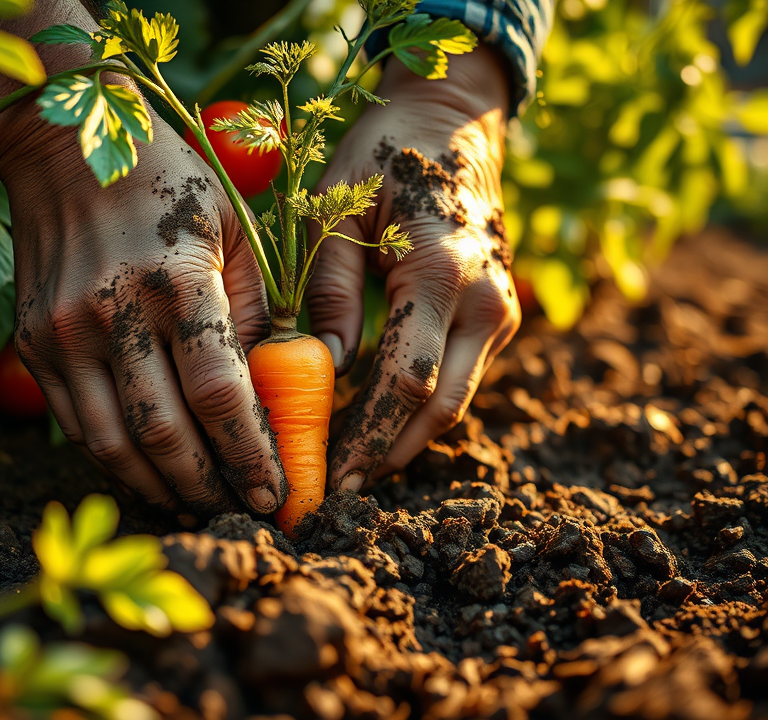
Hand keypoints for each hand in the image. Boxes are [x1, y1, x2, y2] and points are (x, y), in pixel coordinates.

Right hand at [0, 100, 286, 516]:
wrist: (61, 146)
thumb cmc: (167, 181)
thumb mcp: (233, 230)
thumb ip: (256, 311)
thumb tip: (274, 388)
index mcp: (177, 282)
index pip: (219, 395)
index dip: (250, 455)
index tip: (275, 494)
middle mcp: (111, 314)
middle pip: (163, 435)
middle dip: (207, 488)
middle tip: (240, 513)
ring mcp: (62, 333)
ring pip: (110, 444)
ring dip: (157, 489)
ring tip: (195, 506)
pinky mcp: (32, 343)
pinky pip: (75, 424)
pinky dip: (114, 461)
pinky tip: (147, 473)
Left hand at [306, 48, 520, 492]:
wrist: (455, 123)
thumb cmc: (383, 156)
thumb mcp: (335, 209)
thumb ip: (329, 289)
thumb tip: (323, 365)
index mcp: (442, 272)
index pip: (406, 381)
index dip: (367, 438)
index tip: (328, 477)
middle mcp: (486, 301)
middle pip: (440, 409)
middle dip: (387, 456)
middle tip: (334, 490)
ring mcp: (502, 312)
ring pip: (456, 403)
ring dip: (405, 441)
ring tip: (350, 469)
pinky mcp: (499, 317)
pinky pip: (460, 380)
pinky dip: (420, 411)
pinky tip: (376, 426)